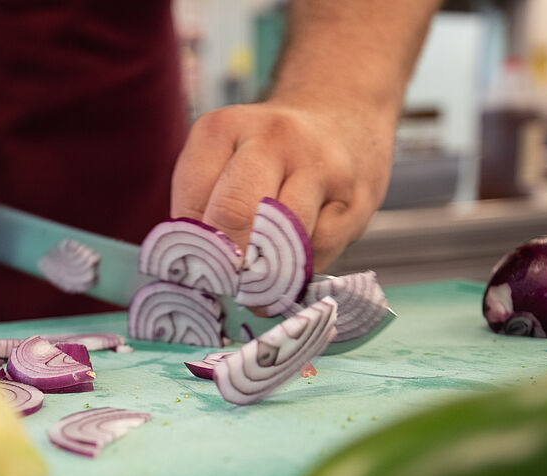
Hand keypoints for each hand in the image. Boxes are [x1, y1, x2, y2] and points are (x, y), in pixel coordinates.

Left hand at [170, 100, 395, 270]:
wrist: (344, 115)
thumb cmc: (268, 154)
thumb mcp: (223, 162)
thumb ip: (203, 210)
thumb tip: (196, 276)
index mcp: (222, 129)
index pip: (192, 206)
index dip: (192, 251)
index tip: (196, 275)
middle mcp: (271, 138)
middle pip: (234, 217)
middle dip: (226, 265)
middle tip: (224, 290)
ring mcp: (318, 165)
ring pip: (281, 240)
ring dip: (265, 276)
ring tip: (257, 290)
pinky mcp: (354, 198)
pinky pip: (317, 251)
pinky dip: (300, 269)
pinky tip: (294, 263)